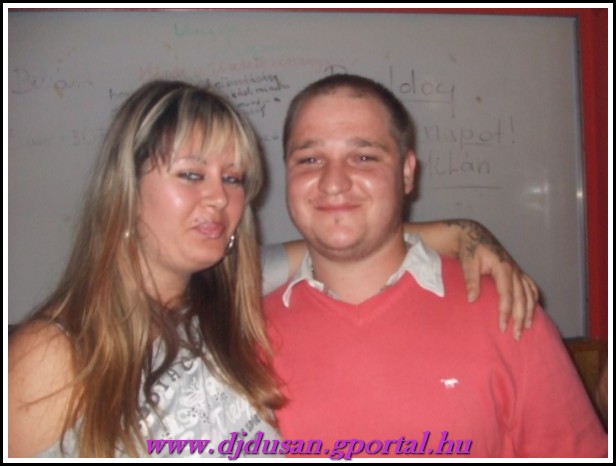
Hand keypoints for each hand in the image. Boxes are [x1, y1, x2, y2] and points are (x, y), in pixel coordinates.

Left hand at [449, 220, 539, 339]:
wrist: (473, 234)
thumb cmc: (469, 248)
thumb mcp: (468, 262)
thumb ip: (471, 280)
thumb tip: (471, 299)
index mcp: (503, 268)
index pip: (507, 295)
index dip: (506, 312)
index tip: (502, 327)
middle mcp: (514, 270)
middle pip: (522, 298)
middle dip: (520, 317)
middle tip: (515, 335)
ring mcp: (517, 270)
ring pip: (529, 293)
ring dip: (529, 311)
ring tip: (526, 327)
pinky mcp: (516, 271)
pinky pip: (530, 286)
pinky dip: (533, 299)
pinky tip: (532, 310)